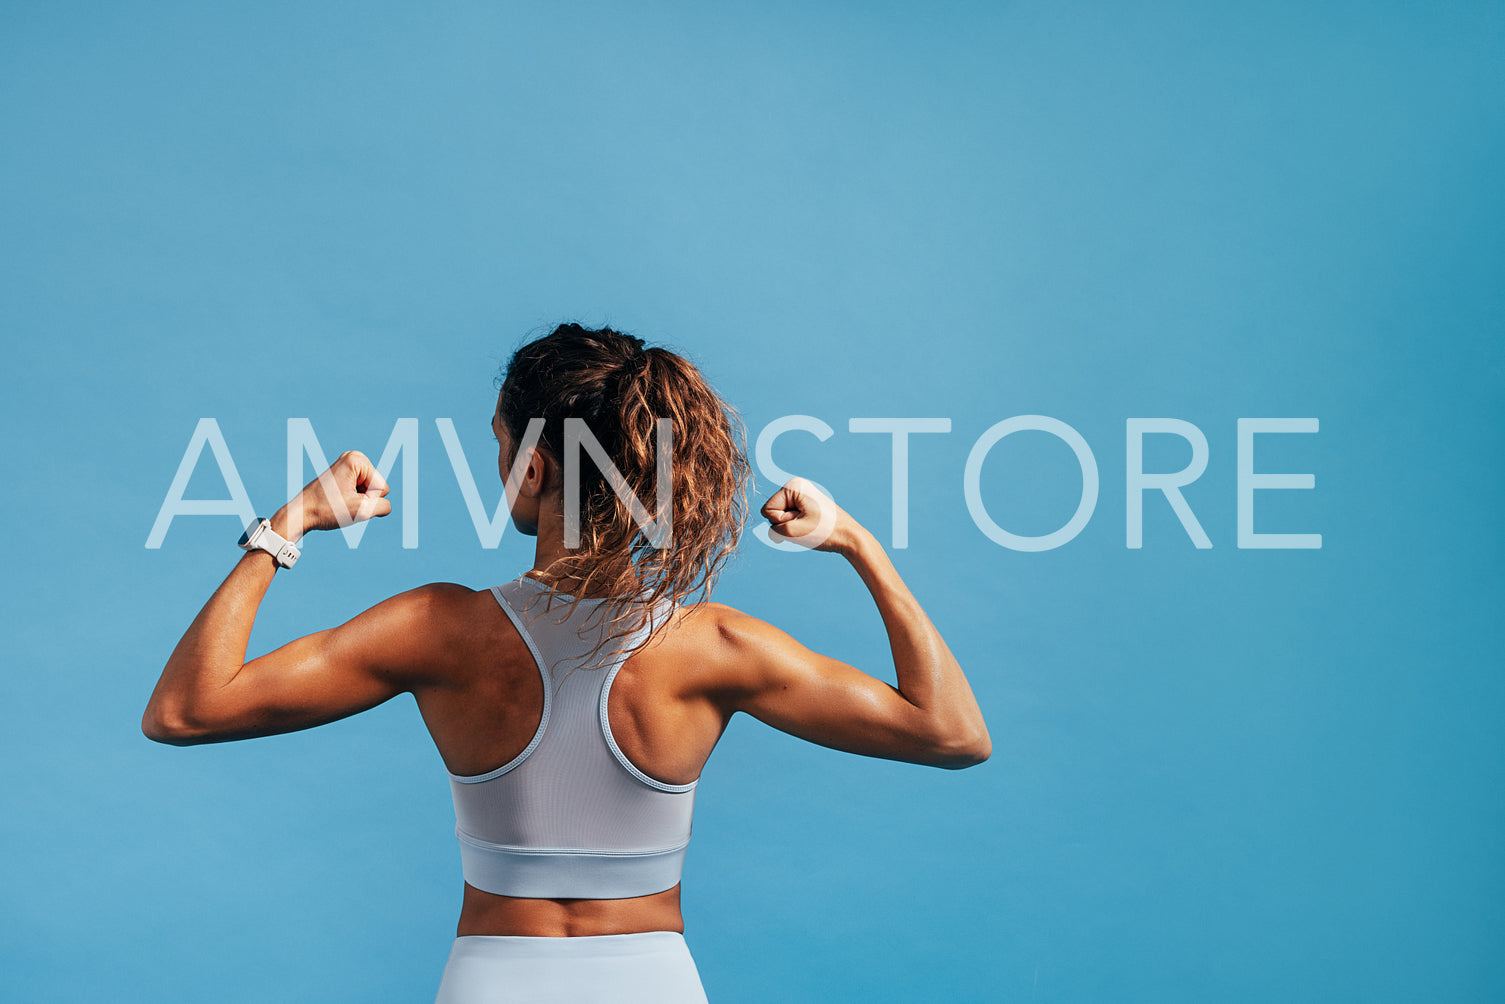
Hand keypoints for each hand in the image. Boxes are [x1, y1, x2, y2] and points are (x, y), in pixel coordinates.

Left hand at [275, 451, 391, 541]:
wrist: (301, 513)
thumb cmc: (327, 511)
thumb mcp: (361, 512)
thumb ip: (383, 506)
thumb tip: (384, 504)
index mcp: (357, 459)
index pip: (382, 488)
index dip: (367, 500)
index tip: (346, 500)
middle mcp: (353, 457)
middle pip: (378, 487)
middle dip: (364, 499)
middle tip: (343, 502)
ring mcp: (349, 465)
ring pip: (371, 491)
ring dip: (359, 501)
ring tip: (340, 501)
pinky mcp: (345, 474)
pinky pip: (362, 491)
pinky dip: (354, 499)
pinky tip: (339, 500)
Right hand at [760, 477, 862, 553]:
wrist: (850, 537)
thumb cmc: (825, 533)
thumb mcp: (793, 533)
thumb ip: (773, 529)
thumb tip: (774, 530)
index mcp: (794, 486)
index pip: (768, 509)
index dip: (781, 521)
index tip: (801, 521)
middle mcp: (797, 486)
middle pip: (774, 512)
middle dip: (787, 524)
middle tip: (807, 526)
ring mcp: (802, 495)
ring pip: (782, 518)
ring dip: (792, 527)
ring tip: (811, 527)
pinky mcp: (806, 505)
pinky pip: (790, 519)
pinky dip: (797, 528)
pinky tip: (811, 529)